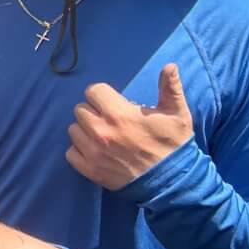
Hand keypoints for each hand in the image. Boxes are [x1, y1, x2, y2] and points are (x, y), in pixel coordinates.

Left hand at [66, 64, 193, 189]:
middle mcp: (101, 131)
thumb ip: (170, 88)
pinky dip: (80, 151)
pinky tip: (96, 151)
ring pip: (74, 130)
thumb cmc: (173, 145)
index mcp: (118, 114)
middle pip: (80, 109)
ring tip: (103, 135)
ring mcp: (93, 151)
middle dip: (93, 111)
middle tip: (109, 120)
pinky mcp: (89, 170)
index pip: (93, 91)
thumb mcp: (177, 114)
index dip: (103, 95)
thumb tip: (169, 65)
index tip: (113, 103)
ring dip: (85, 130)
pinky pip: (70, 152)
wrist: (172, 182)